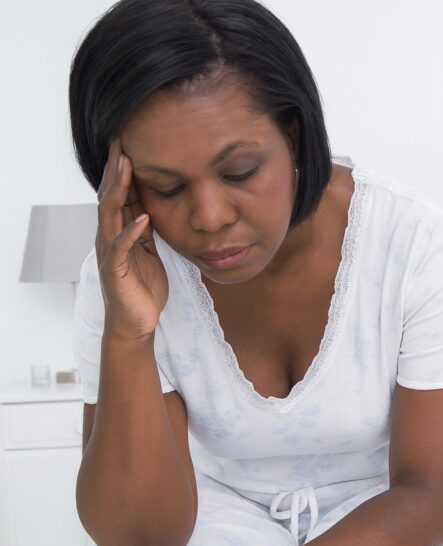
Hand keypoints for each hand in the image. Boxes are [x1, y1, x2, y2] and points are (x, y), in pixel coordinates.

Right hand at [95, 138, 167, 341]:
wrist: (137, 322)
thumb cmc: (142, 288)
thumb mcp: (148, 251)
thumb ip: (145, 229)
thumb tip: (150, 206)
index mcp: (119, 232)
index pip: (118, 195)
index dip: (123, 171)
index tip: (129, 146)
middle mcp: (110, 238)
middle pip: (110, 197)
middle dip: (115, 170)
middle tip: (121, 143)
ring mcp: (110, 253)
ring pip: (110, 215)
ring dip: (119, 190)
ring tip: (126, 168)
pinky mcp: (116, 270)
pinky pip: (122, 247)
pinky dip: (132, 231)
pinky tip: (142, 217)